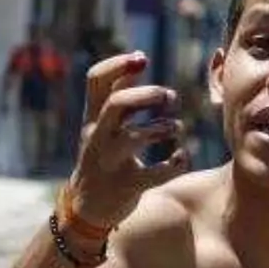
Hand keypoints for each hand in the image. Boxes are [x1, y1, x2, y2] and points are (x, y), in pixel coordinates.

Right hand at [68, 52, 188, 225]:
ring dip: (163, 127)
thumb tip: (138, 59)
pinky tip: (182, 156)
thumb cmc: (102, 158)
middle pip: (116, 103)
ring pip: (134, 137)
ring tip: (176, 127)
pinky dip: (175, 162)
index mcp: (92, 119)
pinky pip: (156, 173)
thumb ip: (118, 95)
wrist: (87, 208)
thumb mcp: (102, 126)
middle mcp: (98, 137)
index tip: (143, 59)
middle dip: (148, 95)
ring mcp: (110, 163)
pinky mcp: (126, 187)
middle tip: (169, 98)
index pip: (95, 80)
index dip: (118, 64)